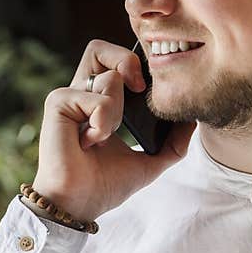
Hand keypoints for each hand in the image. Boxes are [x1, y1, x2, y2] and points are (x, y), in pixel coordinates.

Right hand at [31, 40, 195, 222]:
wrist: (79, 204)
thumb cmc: (103, 185)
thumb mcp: (149, 162)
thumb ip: (172, 143)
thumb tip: (193, 121)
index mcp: (97, 101)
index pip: (112, 61)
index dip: (134, 63)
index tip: (150, 87)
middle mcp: (80, 94)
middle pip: (99, 48)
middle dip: (125, 60)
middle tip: (139, 88)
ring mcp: (68, 97)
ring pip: (109, 77)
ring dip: (118, 111)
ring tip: (105, 137)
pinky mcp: (58, 103)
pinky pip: (97, 98)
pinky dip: (103, 122)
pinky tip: (90, 143)